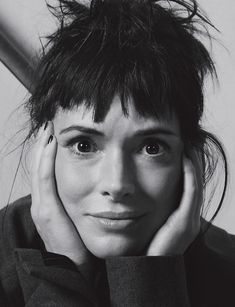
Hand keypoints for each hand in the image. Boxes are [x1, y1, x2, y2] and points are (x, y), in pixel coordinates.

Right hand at [30, 121, 92, 276]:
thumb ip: (82, 200)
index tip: (56, 134)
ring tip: (48, 129)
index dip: (48, 152)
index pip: (46, 170)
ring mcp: (42, 206)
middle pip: (39, 166)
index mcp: (50, 202)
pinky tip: (51, 145)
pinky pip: (45, 179)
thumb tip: (94, 185)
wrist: (76, 267)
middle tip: (49, 125)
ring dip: (43, 148)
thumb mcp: (79, 216)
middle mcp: (42, 202)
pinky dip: (46, 161)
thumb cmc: (80, 241)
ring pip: (39, 169)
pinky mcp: (47, 211)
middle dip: (43, 145)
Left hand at [146, 151, 202, 255]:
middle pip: (195, 182)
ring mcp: (190, 220)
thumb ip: (150, 206)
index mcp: (182, 217)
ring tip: (188, 145)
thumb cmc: (144, 245)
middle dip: (192, 161)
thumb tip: (138, 189)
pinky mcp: (185, 222)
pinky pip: (191, 192)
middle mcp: (190, 217)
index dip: (187, 167)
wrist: (146, 269)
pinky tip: (186, 158)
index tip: (179, 149)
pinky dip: (190, 174)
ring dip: (193, 163)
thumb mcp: (149, 221)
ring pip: (196, 184)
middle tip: (187, 142)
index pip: (188, 186)